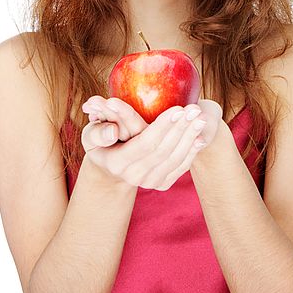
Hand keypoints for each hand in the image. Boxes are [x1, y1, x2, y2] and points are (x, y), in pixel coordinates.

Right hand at [80, 98, 212, 190]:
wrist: (111, 165)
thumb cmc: (102, 140)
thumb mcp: (92, 133)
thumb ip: (98, 129)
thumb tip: (111, 131)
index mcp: (116, 162)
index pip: (145, 143)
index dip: (163, 126)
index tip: (178, 108)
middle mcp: (134, 176)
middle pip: (164, 151)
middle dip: (181, 128)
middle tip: (195, 110)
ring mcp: (149, 183)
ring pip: (175, 159)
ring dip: (190, 137)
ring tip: (200, 118)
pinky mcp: (162, 184)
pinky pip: (181, 167)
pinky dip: (192, 150)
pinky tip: (200, 135)